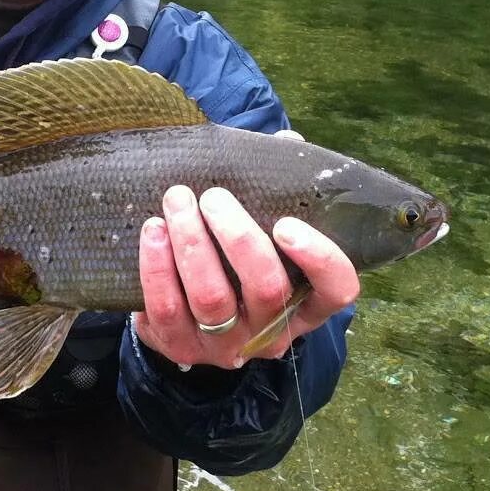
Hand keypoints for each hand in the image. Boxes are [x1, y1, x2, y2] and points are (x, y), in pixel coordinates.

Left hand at [132, 177, 360, 370]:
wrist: (185, 314)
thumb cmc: (235, 259)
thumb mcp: (264, 229)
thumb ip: (280, 189)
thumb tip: (289, 142)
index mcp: (306, 303)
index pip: (337, 290)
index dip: (319, 258)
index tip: (286, 223)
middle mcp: (272, 331)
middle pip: (267, 288)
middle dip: (238, 237)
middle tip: (213, 196)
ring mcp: (227, 346)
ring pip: (212, 298)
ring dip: (192, 244)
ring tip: (176, 201)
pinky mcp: (181, 348)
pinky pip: (167, 309)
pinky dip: (157, 266)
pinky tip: (152, 231)